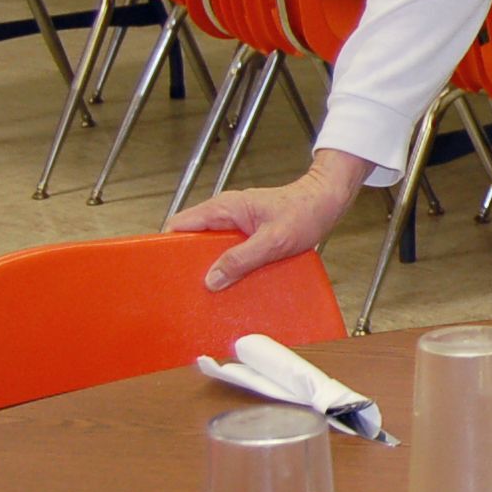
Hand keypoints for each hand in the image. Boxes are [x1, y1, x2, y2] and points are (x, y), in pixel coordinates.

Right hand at [167, 150, 369, 289]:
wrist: (327, 200)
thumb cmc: (306, 210)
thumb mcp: (275, 240)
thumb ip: (242, 259)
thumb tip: (212, 279)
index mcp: (224, 209)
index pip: (180, 225)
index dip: (166, 247)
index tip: (163, 271)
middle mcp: (225, 214)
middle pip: (191, 240)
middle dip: (187, 263)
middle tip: (186, 289)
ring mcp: (235, 223)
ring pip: (210, 248)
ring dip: (209, 267)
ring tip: (207, 292)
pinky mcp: (246, 233)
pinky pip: (228, 251)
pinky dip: (227, 265)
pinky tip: (231, 283)